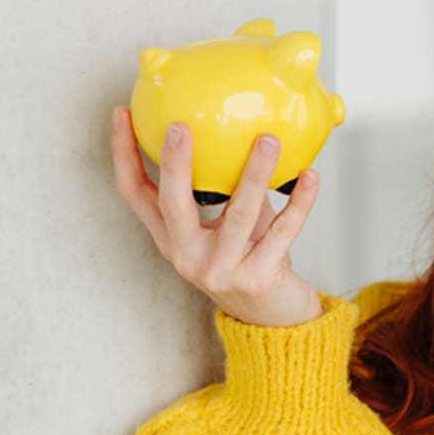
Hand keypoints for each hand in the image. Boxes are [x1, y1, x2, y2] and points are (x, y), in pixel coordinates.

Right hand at [111, 106, 324, 326]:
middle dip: (174, 163)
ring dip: (254, 173)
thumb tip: (238, 125)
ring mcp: (221, 270)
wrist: (273, 320)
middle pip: (172, 205)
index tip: (123, 114)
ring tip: (268, 140)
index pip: (135, 194)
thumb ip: (225, 185)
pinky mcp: (258, 279)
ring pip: (237, 214)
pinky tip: (310, 176)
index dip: (124, 154)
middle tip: (180, 126)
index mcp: (172, 238)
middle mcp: (188, 256)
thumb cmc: (249, 261)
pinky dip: (299, 202)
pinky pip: (282, 232)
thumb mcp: (226, 225)